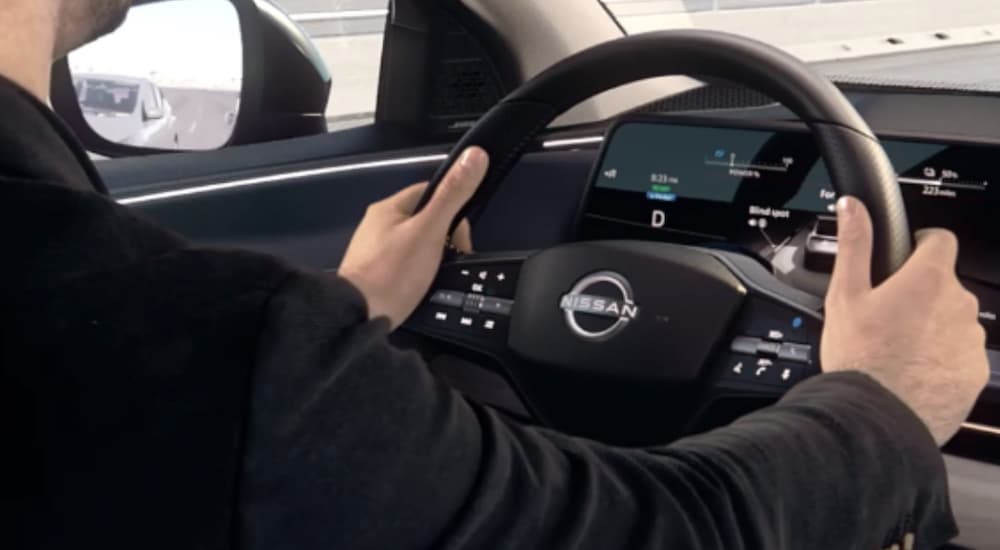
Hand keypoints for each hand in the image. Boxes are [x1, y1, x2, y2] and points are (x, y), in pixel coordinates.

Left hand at [339, 147, 489, 328]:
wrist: (357, 318)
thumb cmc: (394, 272)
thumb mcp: (430, 230)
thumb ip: (453, 195)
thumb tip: (475, 155)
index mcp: (388, 208)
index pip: (431, 193)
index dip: (454, 211)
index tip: (461, 239)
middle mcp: (377, 225)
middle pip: (425, 221)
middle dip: (444, 240)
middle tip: (449, 263)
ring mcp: (372, 251)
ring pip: (416, 245)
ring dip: (432, 259)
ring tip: (435, 277)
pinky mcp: (373, 276)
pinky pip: (405, 266)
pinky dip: (418, 274)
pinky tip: (421, 287)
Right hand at [821, 196, 988, 444]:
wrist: (878, 418)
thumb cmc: (861, 358)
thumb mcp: (845, 295)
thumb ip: (855, 244)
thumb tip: (853, 206)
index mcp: (927, 280)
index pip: (940, 240)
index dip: (920, 243)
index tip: (904, 258)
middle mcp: (959, 305)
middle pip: (944, 284)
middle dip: (921, 294)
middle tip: (887, 315)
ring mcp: (971, 340)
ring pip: (953, 321)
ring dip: (932, 327)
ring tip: (897, 348)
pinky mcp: (975, 371)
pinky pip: (960, 354)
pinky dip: (941, 358)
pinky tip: (911, 370)